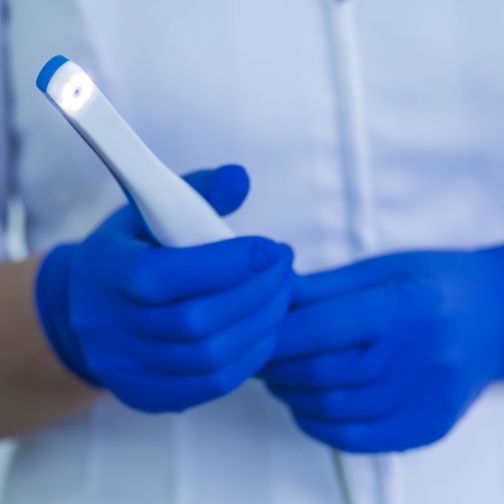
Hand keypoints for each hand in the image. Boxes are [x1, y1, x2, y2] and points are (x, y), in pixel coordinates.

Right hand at [36, 165, 293, 412]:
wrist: (86, 309)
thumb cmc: (129, 252)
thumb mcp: (149, 211)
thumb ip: (196, 192)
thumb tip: (240, 178)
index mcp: (108, 272)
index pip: (169, 275)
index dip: (229, 264)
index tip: (270, 248)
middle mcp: (111, 327)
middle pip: (197, 321)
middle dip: (256, 293)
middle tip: (284, 269)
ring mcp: (128, 368)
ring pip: (210, 357)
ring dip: (260, 325)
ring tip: (282, 296)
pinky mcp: (147, 394)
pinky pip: (211, 385)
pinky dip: (249, 358)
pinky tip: (264, 330)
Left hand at [260, 248, 503, 451]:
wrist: (496, 316)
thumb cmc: (435, 283)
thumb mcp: (381, 269)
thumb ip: (324, 287)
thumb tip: (273, 295)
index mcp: (403, 307)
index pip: (320, 328)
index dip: (276, 334)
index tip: (254, 332)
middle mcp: (416, 358)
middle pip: (321, 372)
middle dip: (275, 366)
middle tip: (257, 355)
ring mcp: (424, 400)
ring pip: (332, 409)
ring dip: (290, 394)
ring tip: (277, 377)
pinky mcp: (426, 427)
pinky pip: (356, 439)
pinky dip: (318, 425)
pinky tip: (305, 405)